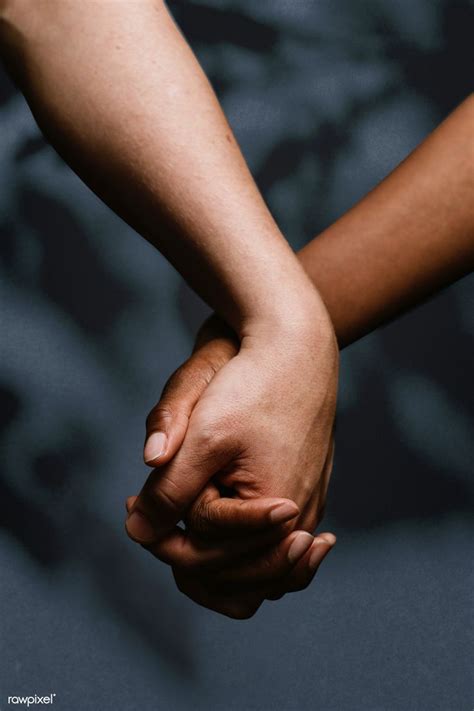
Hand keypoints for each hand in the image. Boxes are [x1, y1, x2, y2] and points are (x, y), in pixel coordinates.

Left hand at [126, 308, 337, 616]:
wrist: (298, 350)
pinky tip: (214, 524)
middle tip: (145, 511)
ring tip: (176, 527)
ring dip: (214, 557)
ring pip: (255, 568)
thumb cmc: (254, 388)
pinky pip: (272, 544)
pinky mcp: (308, 494)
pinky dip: (240, 543)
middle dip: (183, 548)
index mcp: (276, 518)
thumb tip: (136, 532)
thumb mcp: (203, 439)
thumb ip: (169, 491)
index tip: (129, 501)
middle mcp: (300, 524)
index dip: (157, 534)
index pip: (204, 556)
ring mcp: (309, 511)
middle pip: (232, 574)